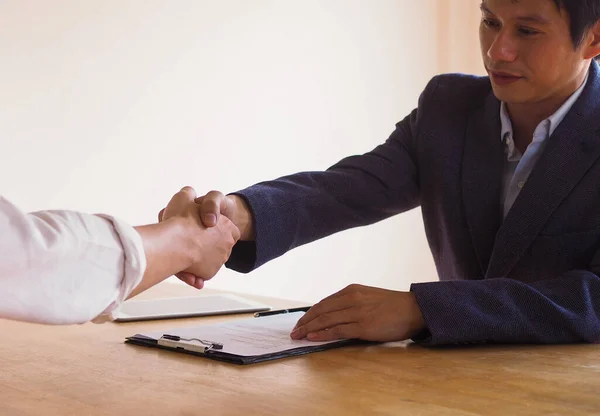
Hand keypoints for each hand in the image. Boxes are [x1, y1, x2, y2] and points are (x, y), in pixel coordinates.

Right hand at [161, 187, 240, 288]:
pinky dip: (192, 272)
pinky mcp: (208, 274)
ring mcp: (219, 262)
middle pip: (211, 246)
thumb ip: (188, 194)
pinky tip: (182, 266)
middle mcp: (228, 246)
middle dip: (200, 245)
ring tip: (181, 254)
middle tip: (185, 241)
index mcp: (229, 228)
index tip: (198, 225)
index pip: (226, 228)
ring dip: (195, 260)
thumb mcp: (185, 197)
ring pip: (204, 261)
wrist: (175, 244)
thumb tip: (187, 194)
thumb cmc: (181, 219)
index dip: (209, 226)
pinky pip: (199, 273)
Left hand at [290, 284, 425, 341]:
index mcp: (352, 290)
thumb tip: (333, 316)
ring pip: (326, 320)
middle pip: (321, 310)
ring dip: (309, 328)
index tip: (300, 322)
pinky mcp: (363, 326)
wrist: (414, 309)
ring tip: (298, 336)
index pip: (324, 303)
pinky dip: (322, 334)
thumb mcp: (368, 297)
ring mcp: (357, 312)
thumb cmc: (392, 306)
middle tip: (294, 331)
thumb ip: (351, 304)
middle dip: (305, 321)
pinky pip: (337, 330)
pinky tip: (312, 337)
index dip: (310, 313)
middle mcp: (352, 298)